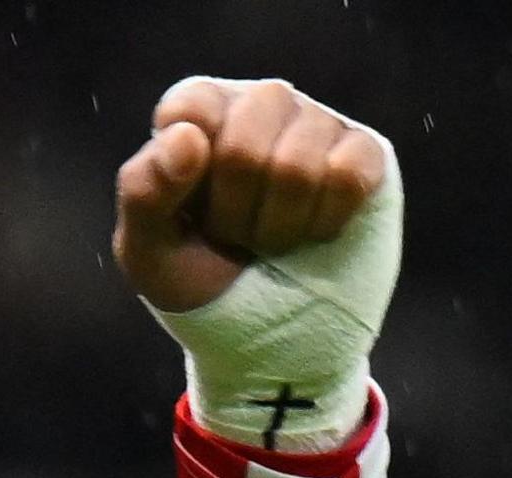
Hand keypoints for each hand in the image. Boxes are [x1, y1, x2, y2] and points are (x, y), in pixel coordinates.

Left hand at [112, 78, 391, 313]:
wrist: (266, 336)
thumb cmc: (199, 282)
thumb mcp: (148, 252)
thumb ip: (145, 191)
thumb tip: (187, 136)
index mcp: (199, 116)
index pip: (191, 107)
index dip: (186, 171)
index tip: (188, 210)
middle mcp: (260, 107)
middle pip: (244, 142)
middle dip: (232, 214)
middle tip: (233, 235)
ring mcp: (316, 124)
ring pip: (299, 164)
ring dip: (278, 228)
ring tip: (272, 239)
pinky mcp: (366, 152)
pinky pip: (349, 175)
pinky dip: (324, 223)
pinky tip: (315, 232)